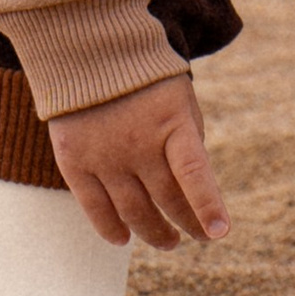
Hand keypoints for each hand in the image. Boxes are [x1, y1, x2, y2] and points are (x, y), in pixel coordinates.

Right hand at [47, 70, 229, 249]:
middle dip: (186, 224)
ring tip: (168, 242)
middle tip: (197, 237)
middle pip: (166, 199)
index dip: (207, 205)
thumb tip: (190, 192)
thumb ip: (187, 142)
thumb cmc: (147, 81)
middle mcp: (138, 144)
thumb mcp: (180, 102)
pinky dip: (110, 228)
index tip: (219, 233)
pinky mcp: (75, 161)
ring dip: (152, 232)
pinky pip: (94, 207)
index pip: (193, 173)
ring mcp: (104, 156)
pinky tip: (123, 239)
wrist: (89, 53)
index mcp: (171, 123)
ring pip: (132, 211)